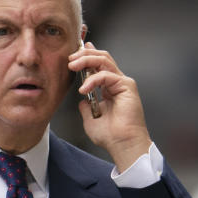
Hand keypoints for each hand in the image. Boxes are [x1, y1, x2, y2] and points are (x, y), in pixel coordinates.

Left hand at [68, 42, 151, 170]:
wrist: (122, 144)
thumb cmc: (111, 136)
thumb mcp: (91, 118)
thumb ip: (86, 106)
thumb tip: (82, 100)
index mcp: (110, 88)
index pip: (99, 65)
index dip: (88, 55)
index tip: (74, 53)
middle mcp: (117, 83)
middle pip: (102, 58)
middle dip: (84, 54)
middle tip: (71, 59)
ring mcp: (123, 83)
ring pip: (104, 60)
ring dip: (86, 60)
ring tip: (73, 66)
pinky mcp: (126, 86)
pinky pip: (106, 75)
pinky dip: (93, 80)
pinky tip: (84, 89)